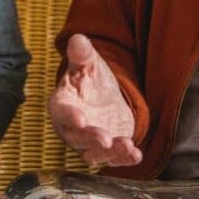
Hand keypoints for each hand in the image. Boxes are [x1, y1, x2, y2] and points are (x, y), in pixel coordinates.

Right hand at [48, 34, 141, 165]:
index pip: (62, 112)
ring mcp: (89, 142)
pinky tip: (137, 155)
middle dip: (92, 139)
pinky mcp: (107, 150)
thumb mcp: (88, 63)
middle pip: (78, 138)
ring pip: (95, 153)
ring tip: (127, 146)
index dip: (70, 117)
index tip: (80, 119)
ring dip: (110, 152)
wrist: (104, 96)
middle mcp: (72, 128)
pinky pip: (113, 159)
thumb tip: (78, 39)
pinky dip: (124, 159)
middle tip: (105, 139)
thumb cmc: (89, 79)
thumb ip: (82, 54)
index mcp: (62, 104)